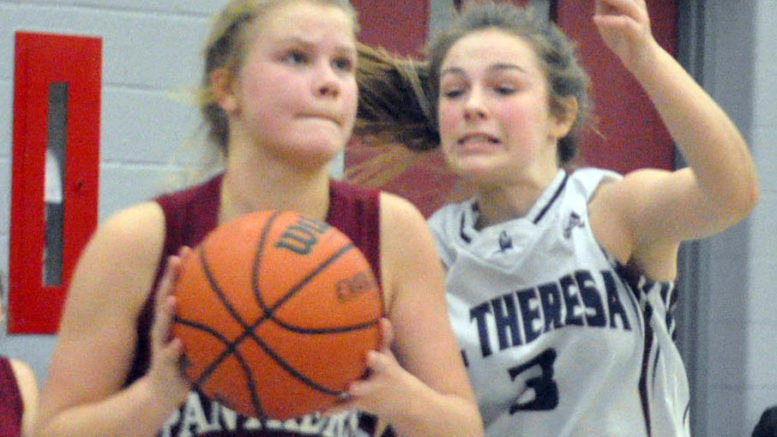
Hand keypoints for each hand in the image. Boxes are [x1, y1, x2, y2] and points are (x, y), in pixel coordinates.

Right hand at [146, 247, 191, 406]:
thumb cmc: (184, 360)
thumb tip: (234, 299)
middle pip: (163, 299)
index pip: (173, 289)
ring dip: (166, 313)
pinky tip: (178, 343)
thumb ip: (205, 319)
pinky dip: (172, 350)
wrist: (163, 394)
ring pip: (161, 327)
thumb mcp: (195, 337)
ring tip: (173, 298)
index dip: (178, 270)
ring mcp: (161, 348)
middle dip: (170, 279)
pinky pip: (168, 358)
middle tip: (176, 259)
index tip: (187, 248)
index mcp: (170, 321)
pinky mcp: (163, 368)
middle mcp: (163, 330)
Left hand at [323, 318, 426, 421]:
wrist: (406, 403)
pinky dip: (333, 408)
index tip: (382, 321)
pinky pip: (346, 406)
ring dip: (358, 388)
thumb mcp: (386, 352)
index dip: (385, 331)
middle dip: (376, 360)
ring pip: (364, 388)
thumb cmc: (388, 369)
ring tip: (350, 386)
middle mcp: (382, 373)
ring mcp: (373, 389)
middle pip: (382, 364)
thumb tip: (358, 300)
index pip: (387, 341)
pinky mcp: (362, 403)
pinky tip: (319, 410)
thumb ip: (376, 334)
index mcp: (385, 357)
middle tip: (370, 355)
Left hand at [593, 0, 655, 71]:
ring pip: (626, 4)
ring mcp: (639, 18)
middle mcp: (638, 5)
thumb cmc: (623, 37)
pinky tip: (596, 20)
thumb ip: (602, 4)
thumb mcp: (607, 18)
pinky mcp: (638, 33)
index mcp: (632, 0)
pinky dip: (609, 21)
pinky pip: (625, 23)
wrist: (640, 60)